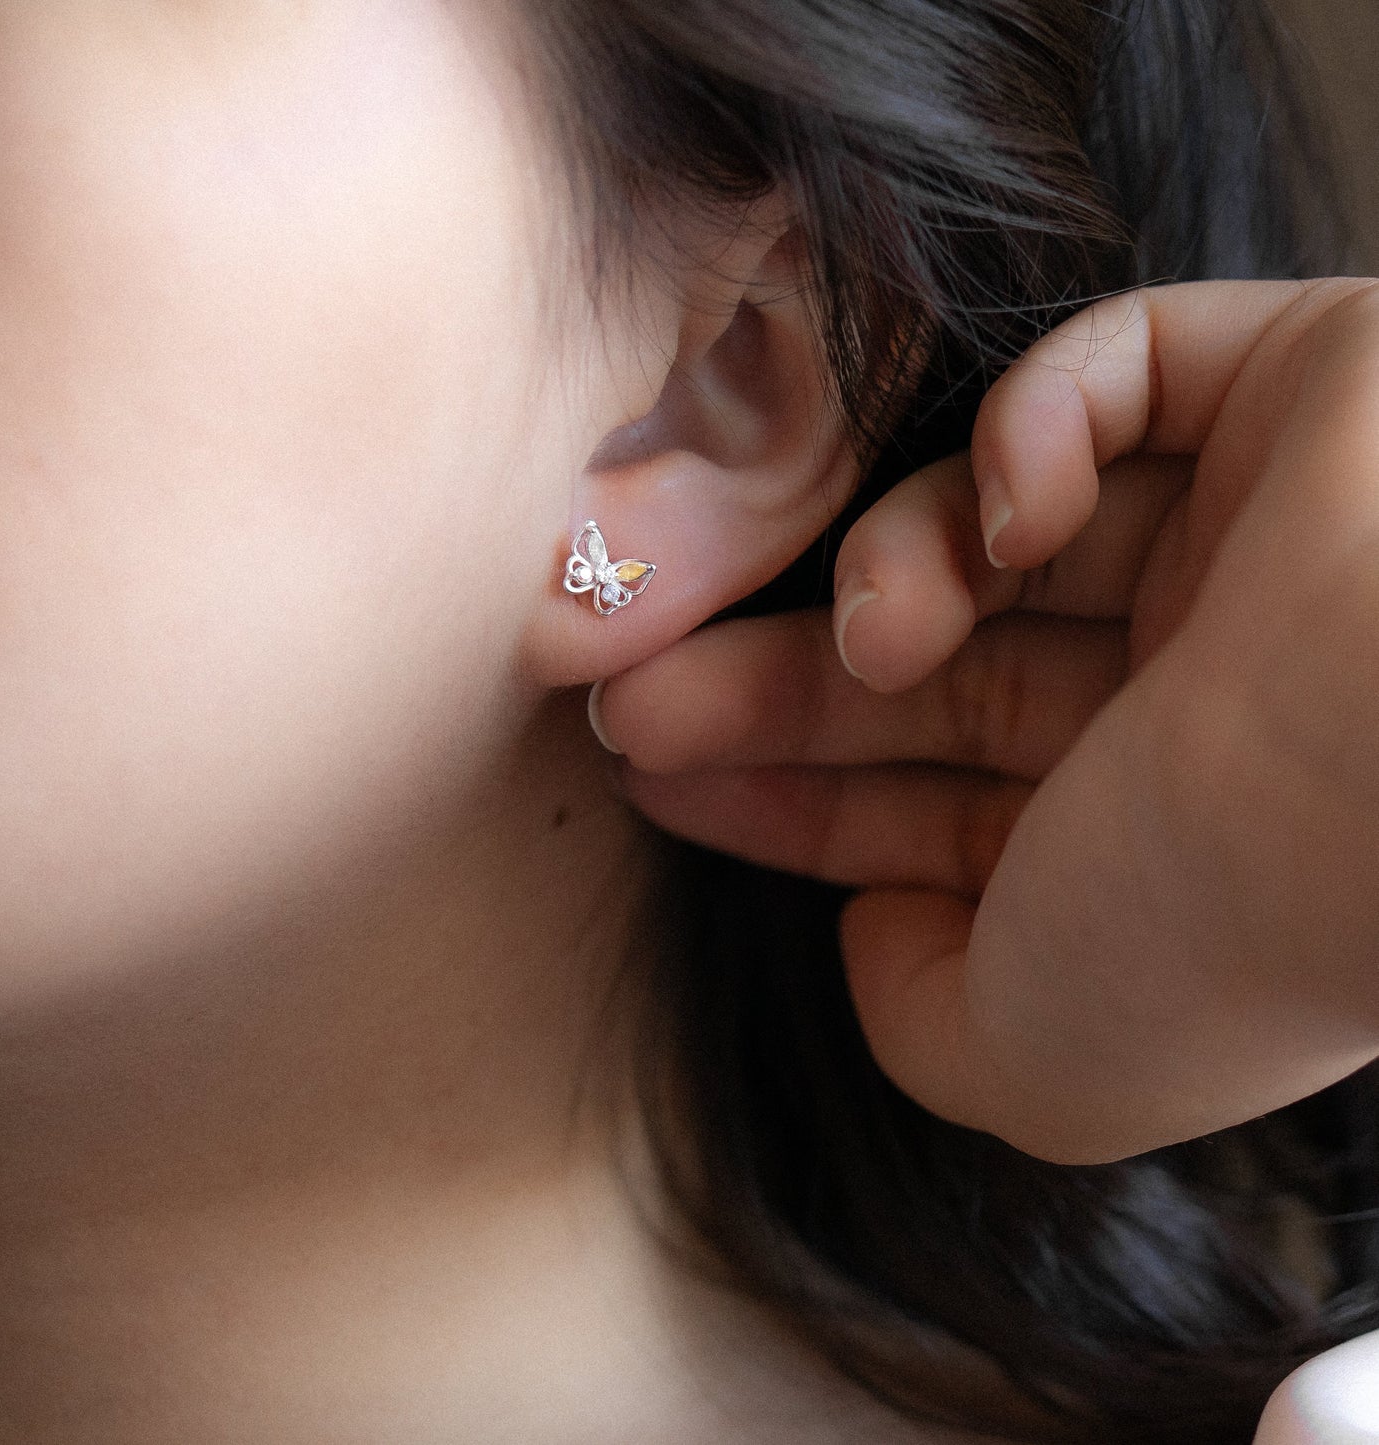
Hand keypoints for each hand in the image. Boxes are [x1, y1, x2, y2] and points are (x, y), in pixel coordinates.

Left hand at [595, 278, 1378, 1163]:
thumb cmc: (1225, 912)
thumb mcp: (1034, 1060)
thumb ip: (930, 1019)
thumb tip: (872, 934)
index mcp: (1158, 841)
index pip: (930, 804)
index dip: (781, 789)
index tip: (650, 770)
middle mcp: (1200, 692)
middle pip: (935, 670)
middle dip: (771, 685)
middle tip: (628, 691)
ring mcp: (1245, 536)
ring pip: (996, 531)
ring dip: (893, 570)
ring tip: (878, 632)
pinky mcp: (1289, 386)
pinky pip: (1123, 369)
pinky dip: (1035, 430)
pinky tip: (1018, 515)